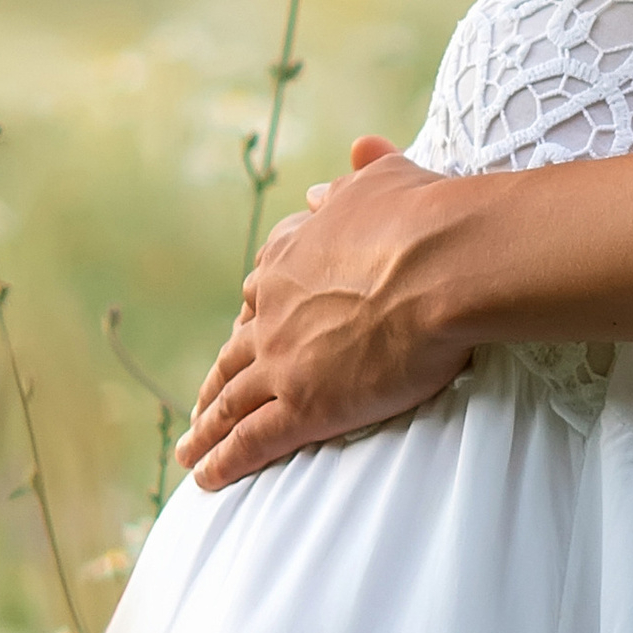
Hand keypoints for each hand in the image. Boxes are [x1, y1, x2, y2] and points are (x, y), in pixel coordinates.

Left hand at [179, 138, 479, 486]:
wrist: (443, 263)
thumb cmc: (427, 218)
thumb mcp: (388, 181)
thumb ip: (363, 174)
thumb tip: (353, 153)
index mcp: (292, 258)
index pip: (261, 290)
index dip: (251, 315)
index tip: (244, 330)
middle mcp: (274, 309)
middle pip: (233, 352)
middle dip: (215, 381)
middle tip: (202, 406)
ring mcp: (282, 360)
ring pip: (230, 401)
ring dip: (206, 428)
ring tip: (189, 452)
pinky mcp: (303, 406)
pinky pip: (251, 441)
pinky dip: (223, 461)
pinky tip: (206, 479)